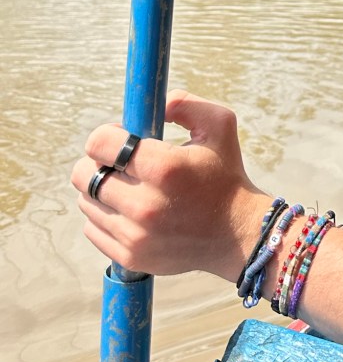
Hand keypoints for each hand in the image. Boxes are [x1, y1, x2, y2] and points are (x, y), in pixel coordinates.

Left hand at [71, 89, 264, 280]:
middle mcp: (145, 205)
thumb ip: (184, 103)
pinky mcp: (131, 257)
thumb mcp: (219, 124)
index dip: (106, 134)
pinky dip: (105, 216)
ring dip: (102, 189)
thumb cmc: (226, 174)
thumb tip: (153, 105)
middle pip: (83, 175)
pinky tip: (130, 210)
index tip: (123, 137)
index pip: (99, 143)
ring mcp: (135, 236)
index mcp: (164, 167)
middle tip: (121, 162)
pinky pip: (92, 229)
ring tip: (130, 187)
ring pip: (86, 202)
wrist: (239, 233)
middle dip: (98, 161)